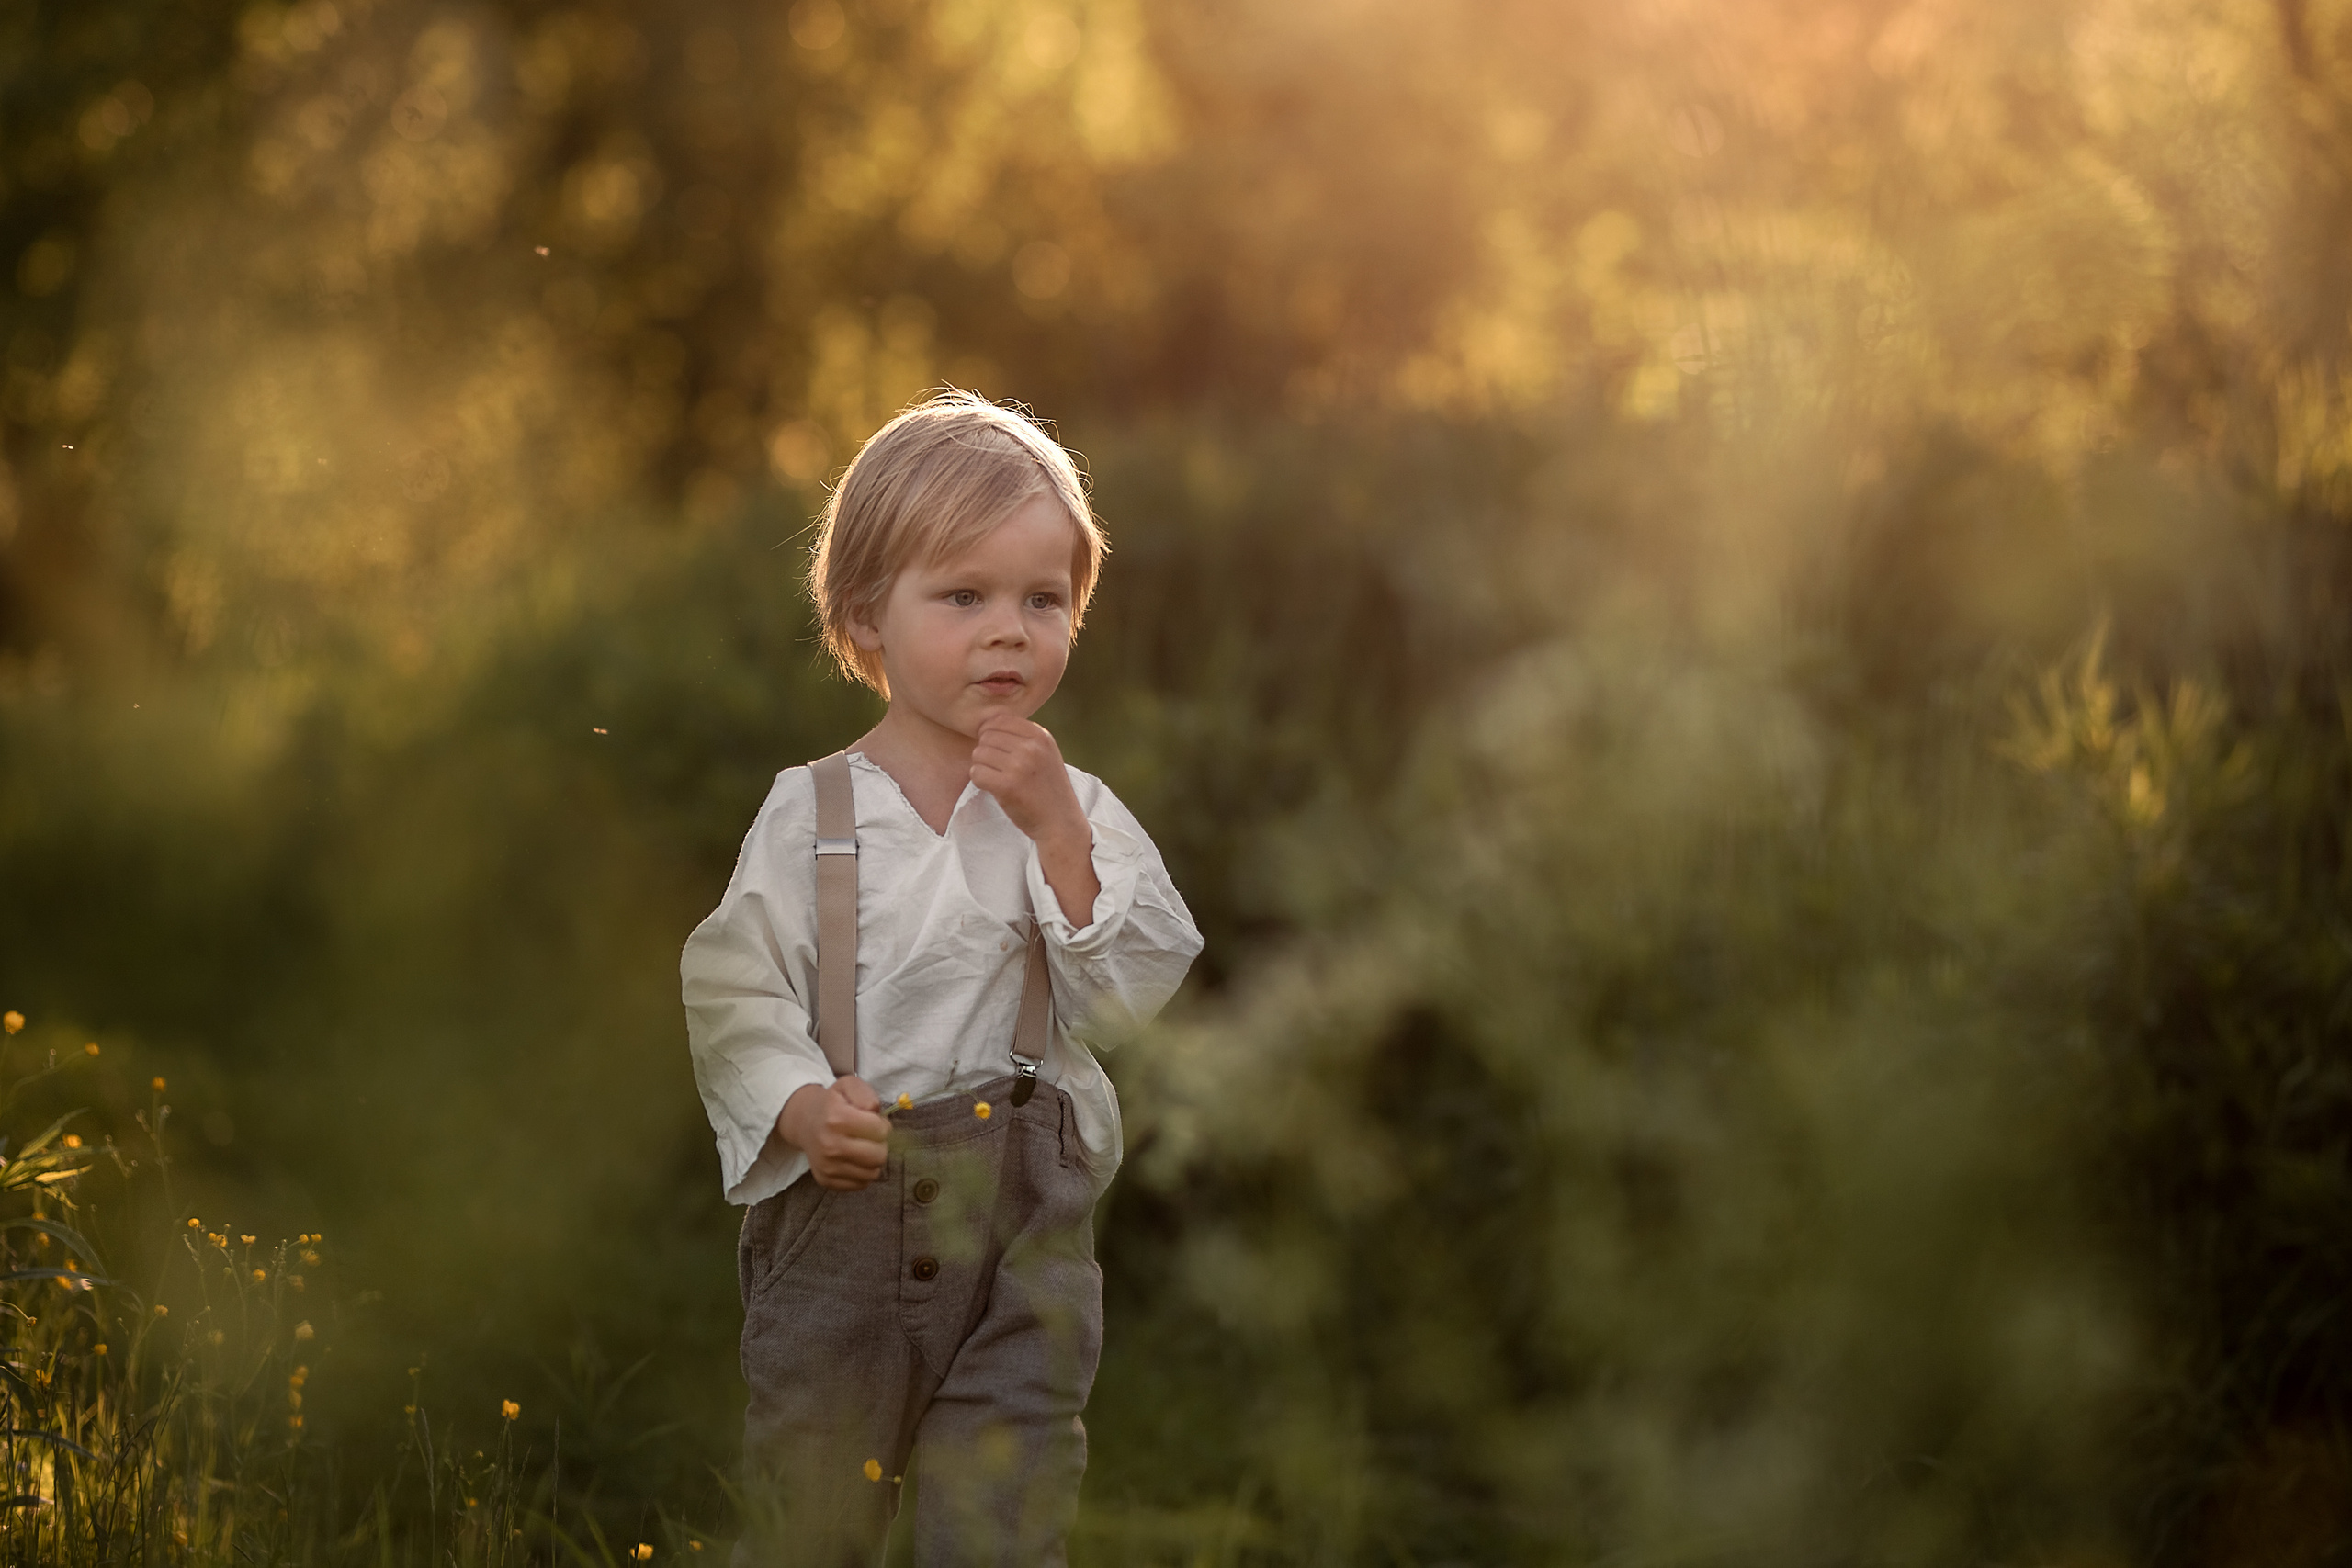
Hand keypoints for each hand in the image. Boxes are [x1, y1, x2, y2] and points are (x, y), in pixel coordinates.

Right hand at [778, 1076, 889, 1190]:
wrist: (805, 1122)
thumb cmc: (833, 1103)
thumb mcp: (849, 1085)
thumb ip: (866, 1093)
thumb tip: (874, 1111)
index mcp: (837, 1119)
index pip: (880, 1131)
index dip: (882, 1125)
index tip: (874, 1122)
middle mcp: (830, 1145)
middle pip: (878, 1156)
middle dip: (881, 1144)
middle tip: (871, 1137)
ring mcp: (827, 1166)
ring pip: (872, 1173)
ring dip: (873, 1160)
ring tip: (864, 1147)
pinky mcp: (826, 1181)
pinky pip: (860, 1184)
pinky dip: (863, 1173)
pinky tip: (855, 1159)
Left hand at [971, 712, 1100, 922]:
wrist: (1060, 823)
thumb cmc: (1047, 789)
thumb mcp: (1045, 754)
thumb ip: (1023, 737)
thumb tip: (986, 723)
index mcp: (1041, 736)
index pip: (999, 719)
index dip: (991, 734)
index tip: (998, 752)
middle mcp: (1032, 747)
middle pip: (986, 736)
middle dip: (986, 752)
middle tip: (998, 769)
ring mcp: (1020, 766)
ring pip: (978, 754)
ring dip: (982, 767)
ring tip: (997, 779)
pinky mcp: (1007, 786)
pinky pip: (976, 773)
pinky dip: (980, 781)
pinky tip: (993, 788)